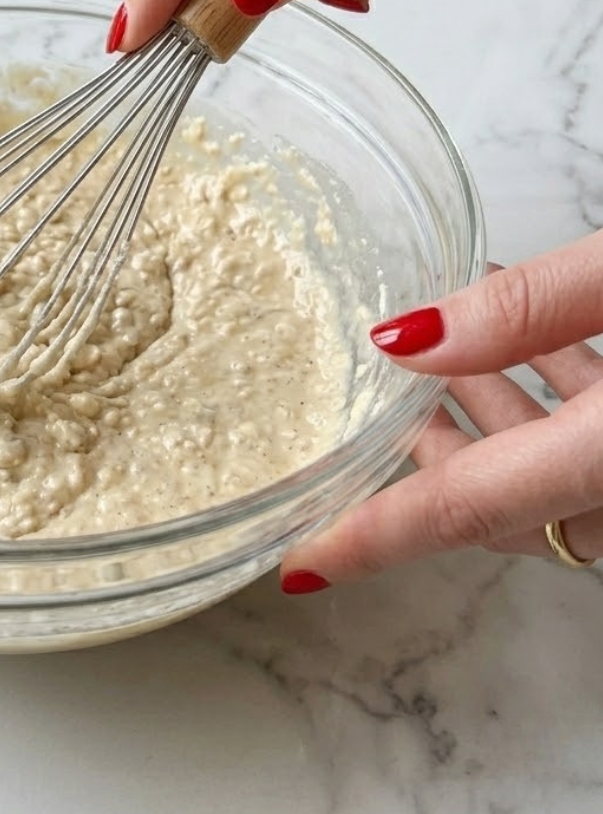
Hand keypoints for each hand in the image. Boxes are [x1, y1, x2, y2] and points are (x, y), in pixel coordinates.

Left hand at [279, 230, 602, 590]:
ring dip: (486, 404)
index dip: (373, 539)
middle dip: (426, 447)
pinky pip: (588, 438)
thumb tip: (406, 338)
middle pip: (498, 495)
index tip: (301, 564)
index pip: (464, 511)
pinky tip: (528, 327)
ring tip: (439, 339)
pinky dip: (547, 389)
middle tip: (372, 393)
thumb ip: (525, 310)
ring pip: (542, 467)